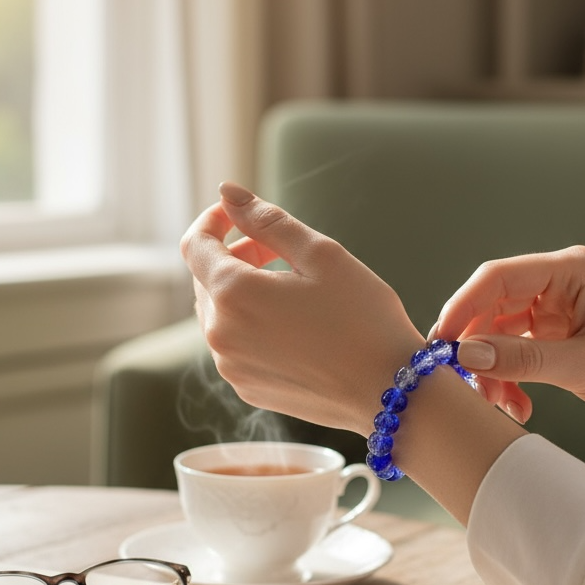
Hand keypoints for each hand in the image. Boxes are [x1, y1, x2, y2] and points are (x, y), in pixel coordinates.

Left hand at [180, 182, 421, 434]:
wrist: (390, 392)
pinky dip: (253, 324)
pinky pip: (236, 344)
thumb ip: (268, 220)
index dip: (214, 221)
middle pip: (207, 278)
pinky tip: (297, 324)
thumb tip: (227, 192)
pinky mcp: (248, 388)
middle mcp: (221, 335)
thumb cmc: (363, 318)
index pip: (194, 245)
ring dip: (244, 290)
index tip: (240, 214)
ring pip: (220, 312)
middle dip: (236, 254)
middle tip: (282, 251)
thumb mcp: (321, 255)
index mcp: (233, 294)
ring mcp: (232, 367)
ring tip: (294, 287)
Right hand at [430, 246, 584, 432]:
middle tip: (463, 382)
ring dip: (492, 371)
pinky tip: (518, 407)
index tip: (441, 342)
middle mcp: (558, 286)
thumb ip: (524, 359)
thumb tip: (467, 353)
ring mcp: (555, 314)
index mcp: (570, 271)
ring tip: (498, 405)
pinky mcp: (554, 341)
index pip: (498, 277)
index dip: (463, 306)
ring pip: (498, 335)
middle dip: (476, 347)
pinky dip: (508, 381)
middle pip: (491, 306)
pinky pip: (513, 356)